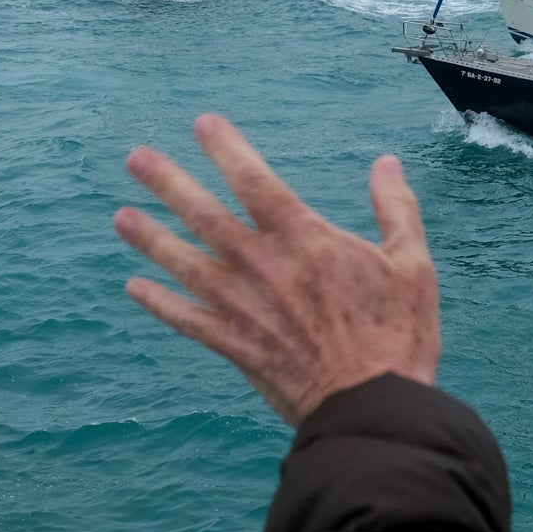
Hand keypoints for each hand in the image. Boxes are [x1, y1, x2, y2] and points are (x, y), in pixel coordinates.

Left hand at [114, 114, 439, 423]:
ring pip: (186, 265)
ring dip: (151, 238)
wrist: (372, 407)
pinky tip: (135, 287)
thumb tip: (386, 163)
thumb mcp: (412, 265)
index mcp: (306, 241)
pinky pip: (188, 321)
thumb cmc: (398, 335)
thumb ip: (395, 209)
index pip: (256, 182)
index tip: (202, 124)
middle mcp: (264, 268)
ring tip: (120, 216)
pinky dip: (160, 304)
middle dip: (168, 184)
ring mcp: (244, 309)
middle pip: (206, 216)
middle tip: (136, 158)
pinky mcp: (236, 347)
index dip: (227, 149)